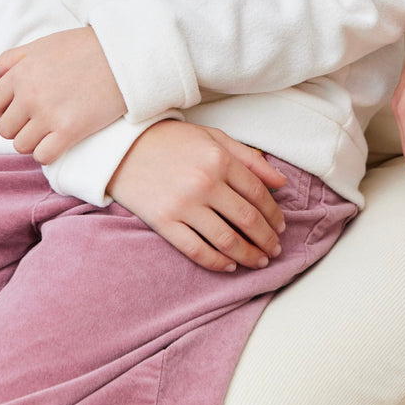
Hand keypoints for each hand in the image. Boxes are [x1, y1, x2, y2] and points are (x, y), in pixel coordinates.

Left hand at [0, 27, 125, 163]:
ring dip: (34, 140)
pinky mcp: (70, 131)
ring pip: (21, 145)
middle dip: (20, 125)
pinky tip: (61, 139)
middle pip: (5, 129)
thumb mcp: (43, 45)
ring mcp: (49, 114)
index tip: (27, 103)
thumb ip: (7, 61)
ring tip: (52, 127)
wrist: (125, 55)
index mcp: (20, 73)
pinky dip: (49, 152)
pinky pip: (43, 156)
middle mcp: (30, 95)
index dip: (8, 106)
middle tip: (42, 115)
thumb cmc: (84, 47)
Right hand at [107, 121, 288, 273]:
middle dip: (266, 239)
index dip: (274, 214)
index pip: (258, 194)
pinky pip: (197, 250)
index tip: (281, 227)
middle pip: (247, 220)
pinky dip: (217, 262)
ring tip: (259, 261)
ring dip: (248, 255)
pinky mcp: (164, 223)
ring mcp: (183, 205)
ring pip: (226, 240)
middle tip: (276, 250)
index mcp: (219, 159)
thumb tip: (281, 182)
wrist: (123, 147)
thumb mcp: (214, 138)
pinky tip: (229, 266)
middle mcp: (205, 183)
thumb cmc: (172, 140)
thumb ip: (249, 158)